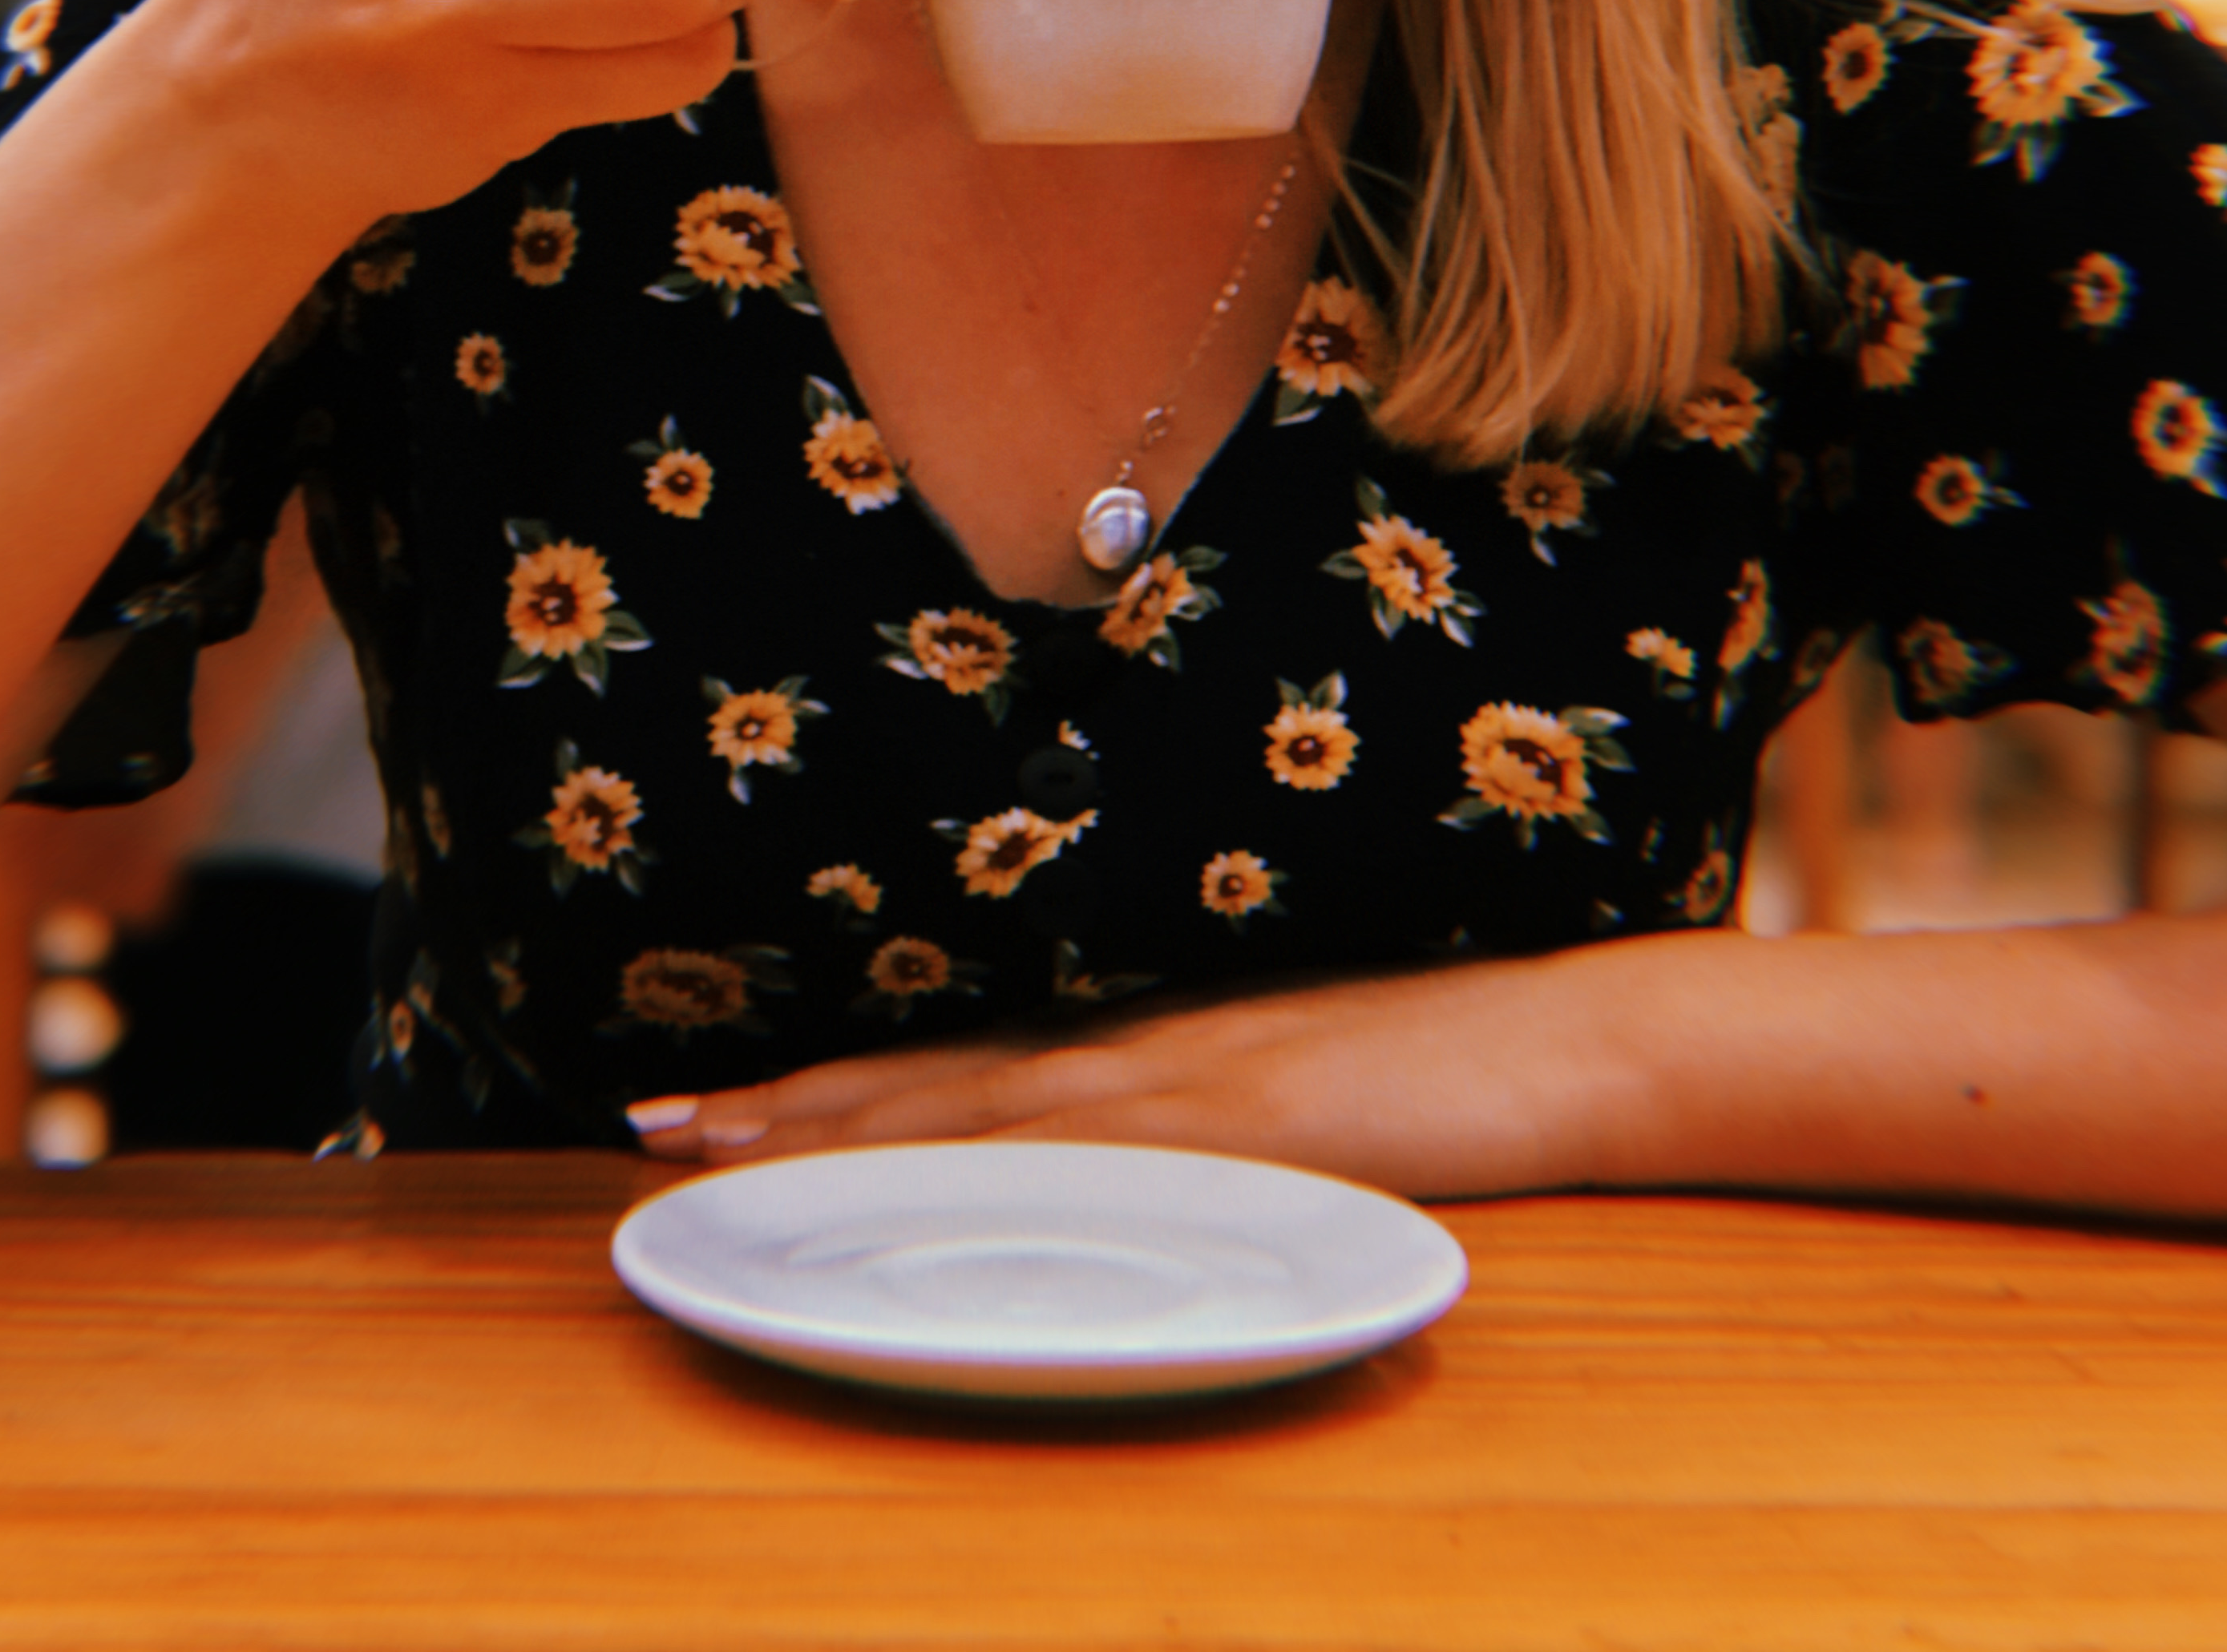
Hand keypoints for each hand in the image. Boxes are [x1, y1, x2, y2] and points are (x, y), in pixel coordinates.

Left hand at [624, 962, 1593, 1202]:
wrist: (1568, 1036)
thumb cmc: (1440, 1066)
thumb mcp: (1288, 1099)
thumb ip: (1192, 1127)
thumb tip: (1104, 1169)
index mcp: (1145, 1051)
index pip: (953, 1077)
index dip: (827, 1094)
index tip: (711, 1108)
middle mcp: (1141, 1055)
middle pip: (934, 1088)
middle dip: (790, 1114)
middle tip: (657, 1131)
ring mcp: (1191, 1086)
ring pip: (983, 1111)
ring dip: (850, 1134)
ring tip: (728, 1152)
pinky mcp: (1253, 1128)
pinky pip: (1104, 1157)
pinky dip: (1003, 1172)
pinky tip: (928, 1189)